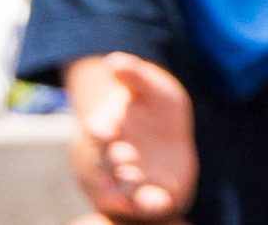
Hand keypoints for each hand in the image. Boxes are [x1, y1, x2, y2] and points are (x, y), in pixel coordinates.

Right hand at [78, 52, 198, 221]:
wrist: (170, 138)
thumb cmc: (155, 106)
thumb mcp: (151, 86)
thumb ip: (134, 75)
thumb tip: (114, 61)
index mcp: (106, 126)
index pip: (97, 130)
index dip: (100, 130)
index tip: (106, 129)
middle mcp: (110, 157)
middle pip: (105, 163)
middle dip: (114, 161)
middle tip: (127, 158)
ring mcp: (125, 180)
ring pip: (120, 189)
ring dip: (127, 187)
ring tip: (140, 182)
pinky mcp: (144, 197)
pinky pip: (142, 206)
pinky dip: (149, 205)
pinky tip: (161, 201)